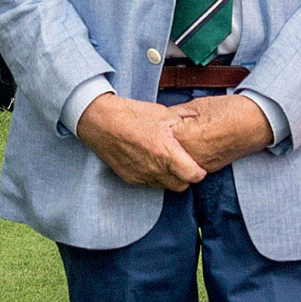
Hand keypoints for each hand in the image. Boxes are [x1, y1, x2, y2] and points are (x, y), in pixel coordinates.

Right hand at [77, 92, 206, 191]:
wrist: (101, 122)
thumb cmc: (132, 115)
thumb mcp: (163, 114)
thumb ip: (181, 127)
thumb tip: (195, 133)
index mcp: (166, 152)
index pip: (192, 175)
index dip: (199, 172)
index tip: (199, 166)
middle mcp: (154, 168)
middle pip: (181, 186)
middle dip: (186, 177)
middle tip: (184, 165)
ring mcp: (141, 175)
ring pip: (165, 186)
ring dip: (170, 178)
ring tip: (167, 162)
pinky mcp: (130, 178)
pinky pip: (149, 184)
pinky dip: (154, 177)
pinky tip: (151, 162)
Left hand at [169, 94, 273, 174]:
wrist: (256, 123)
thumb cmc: (230, 110)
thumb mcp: (196, 105)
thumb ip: (175, 114)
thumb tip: (161, 119)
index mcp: (184, 137)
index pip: (159, 136)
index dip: (160, 127)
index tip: (162, 122)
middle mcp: (190, 156)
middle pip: (167, 152)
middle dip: (166, 142)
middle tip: (174, 130)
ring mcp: (200, 165)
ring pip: (178, 162)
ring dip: (178, 151)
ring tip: (187, 136)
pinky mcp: (210, 169)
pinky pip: (192, 164)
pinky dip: (190, 156)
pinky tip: (197, 144)